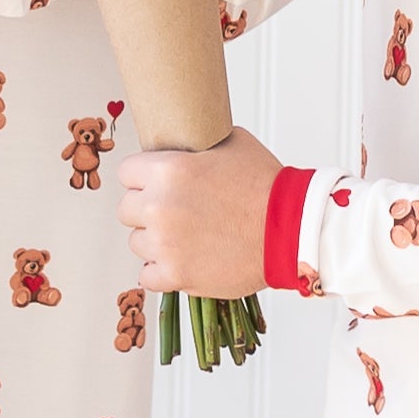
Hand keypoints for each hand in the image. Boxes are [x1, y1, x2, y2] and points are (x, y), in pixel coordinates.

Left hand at [119, 131, 284, 293]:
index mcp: (169, 170)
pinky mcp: (176, 275)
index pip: (126, 173)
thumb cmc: (267, 188)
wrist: (291, 230)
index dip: (141, 178)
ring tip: (185, 238)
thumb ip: (198, 145)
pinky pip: (148, 276)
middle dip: (146, 210)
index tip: (153, 185)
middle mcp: (160, 206)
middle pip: (126, 210)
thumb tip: (185, 142)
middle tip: (173, 213)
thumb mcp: (233, 144)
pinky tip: (182, 261)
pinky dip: (162, 272)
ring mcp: (165, 244)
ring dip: (155, 241)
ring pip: (137, 243)